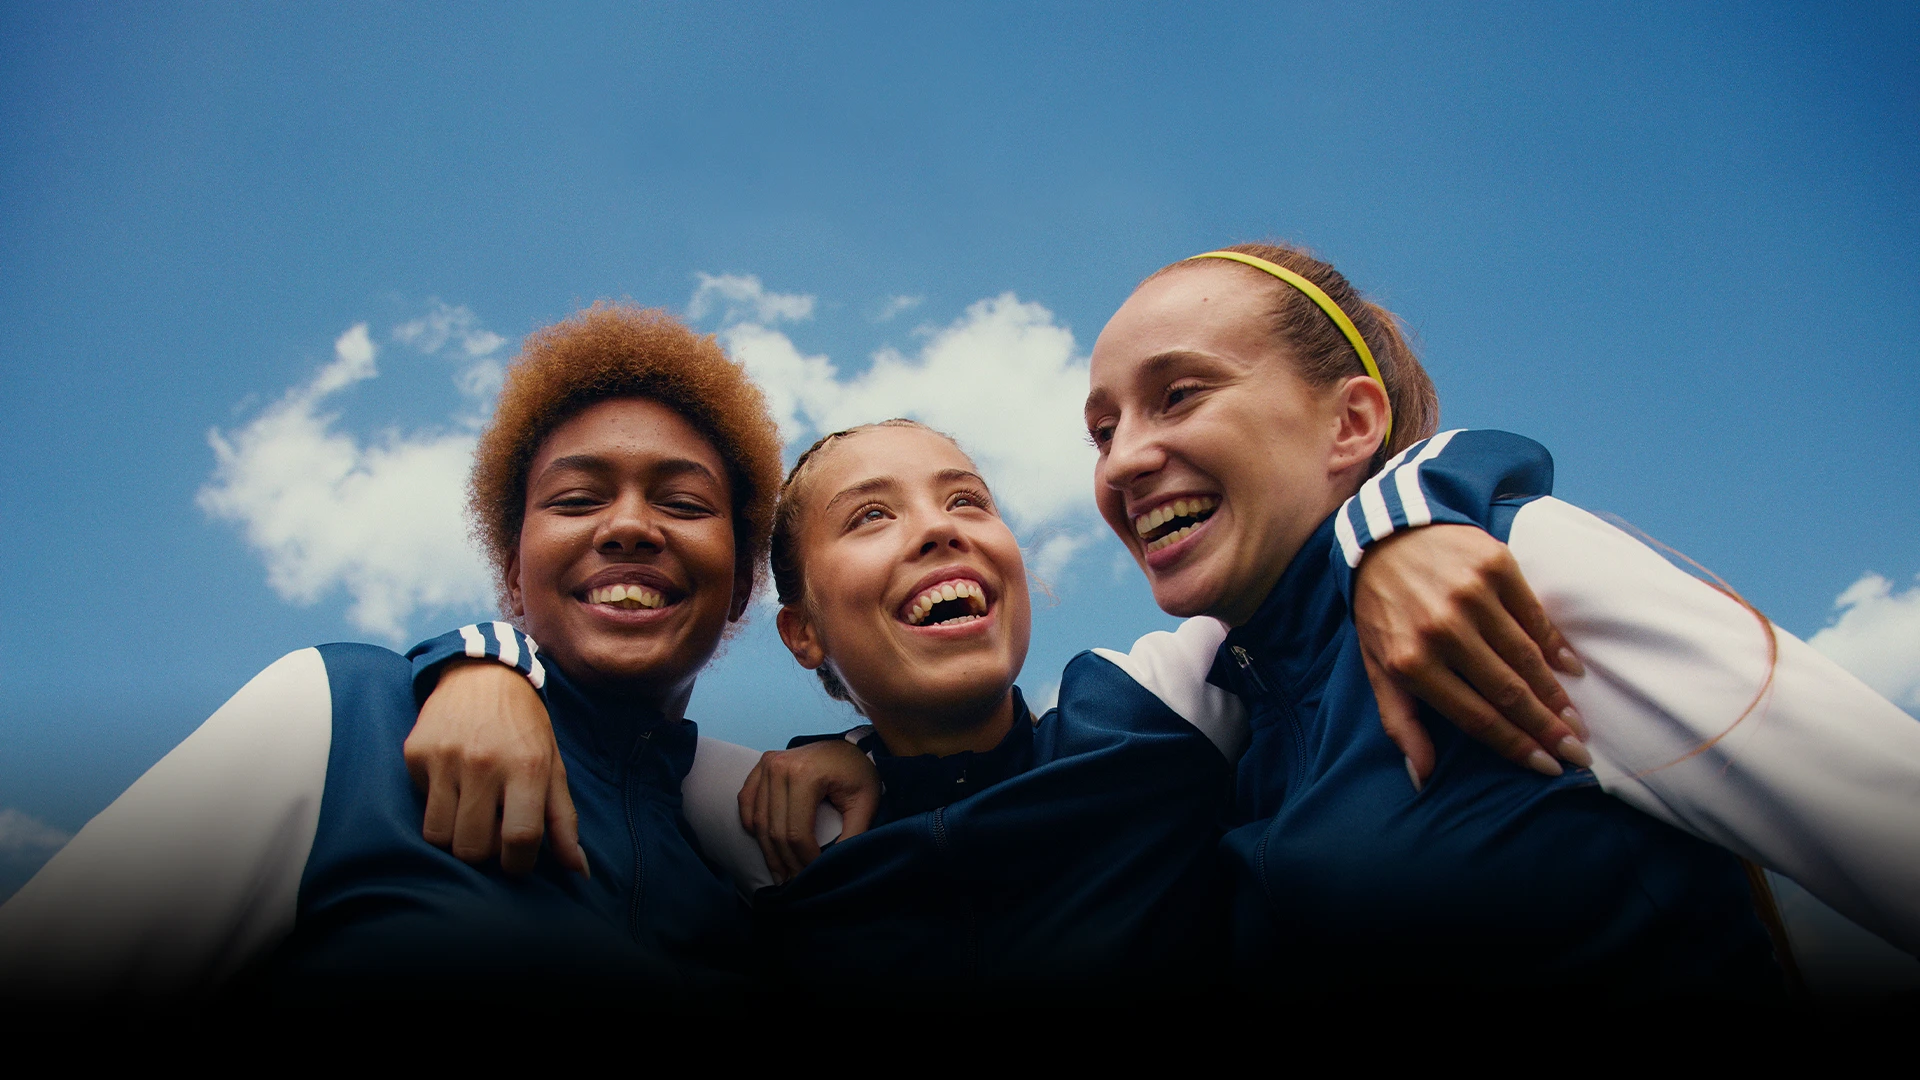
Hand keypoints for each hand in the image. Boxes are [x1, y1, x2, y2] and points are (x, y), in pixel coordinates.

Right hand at [403, 659, 587, 876]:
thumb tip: (579, 871)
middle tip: (492, 828)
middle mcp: (484, 762)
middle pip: (473, 848)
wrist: (483, 675)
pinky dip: (437, 807)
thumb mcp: (552, 767)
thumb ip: (564, 821)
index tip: (517, 858)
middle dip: (485, 851)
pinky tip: (452, 783)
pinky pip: (421, 807)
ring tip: (472, 811)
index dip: (519, 864)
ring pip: (440, 836)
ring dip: (457, 835)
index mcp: (526, 767)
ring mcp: (446, 758)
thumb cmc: (525, 729)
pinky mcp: (417, 754)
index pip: (520, 840)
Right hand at [737, 740, 879, 883]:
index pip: (797, 831)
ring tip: (780, 873)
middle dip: (786, 861)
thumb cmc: (859, 774)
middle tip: (794, 882)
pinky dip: (752, 824)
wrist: (851, 747)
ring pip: (758, 820)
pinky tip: (764, 843)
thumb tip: (833, 868)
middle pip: (775, 829)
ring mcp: (767, 764)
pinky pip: (747, 801)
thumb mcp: (865, 803)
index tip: (814, 874)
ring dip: (768, 851)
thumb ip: (852, 836)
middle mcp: (780, 767)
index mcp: (806, 775)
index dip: (804, 859)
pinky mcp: (761, 764)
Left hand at [1352, 524, 1589, 787]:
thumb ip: (1400, 723)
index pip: (1476, 715)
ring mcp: (1470, 595)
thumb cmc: (1384, 611)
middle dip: (1548, 727)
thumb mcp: (1378, 667)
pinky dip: (1555, 645)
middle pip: (1508, 690)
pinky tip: (1571, 670)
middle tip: (1578, 753)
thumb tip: (1421, 777)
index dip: (1516, 745)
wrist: (1385, 537)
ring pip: (1526, 656)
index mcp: (1411, 662)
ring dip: (1556, 694)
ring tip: (1577, 721)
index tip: (1547, 766)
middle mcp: (1442, 629)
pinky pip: (1534, 615)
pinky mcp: (1495, 566)